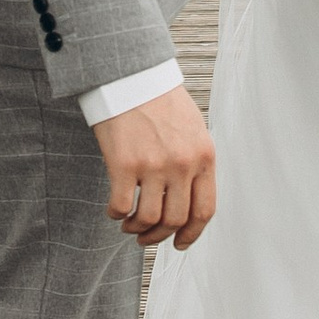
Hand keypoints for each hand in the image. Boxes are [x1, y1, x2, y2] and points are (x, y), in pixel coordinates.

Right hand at [94, 85, 217, 250]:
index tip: (179, 243)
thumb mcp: (193, 129)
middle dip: (159, 236)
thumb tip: (190, 198)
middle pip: (175, 219)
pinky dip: (116, 214)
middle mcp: (182, 164)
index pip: (204, 210)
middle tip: (145, 237)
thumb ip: (196, 162)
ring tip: (129, 225)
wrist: (132, 75)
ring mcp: (153, 165)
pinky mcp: (123, 163)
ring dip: (137, 229)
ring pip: (149, 218)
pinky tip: (114, 209)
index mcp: (204, 156)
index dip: (192, 234)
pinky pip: (121, 205)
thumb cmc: (160, 100)